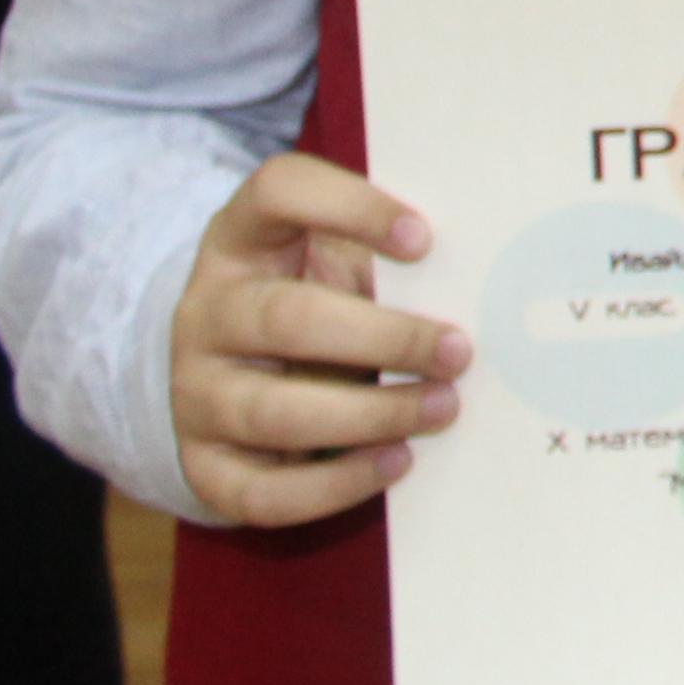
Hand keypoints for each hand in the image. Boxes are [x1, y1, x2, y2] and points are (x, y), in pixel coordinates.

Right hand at [169, 152, 469, 528]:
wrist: (230, 370)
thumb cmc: (312, 297)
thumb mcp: (337, 258)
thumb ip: (390, 258)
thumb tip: (487, 282)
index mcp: (242, 239)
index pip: (279, 192)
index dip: (350, 208)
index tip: (424, 239)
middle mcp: (207, 313)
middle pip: (288, 320)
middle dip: (386, 339)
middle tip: (459, 351)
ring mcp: (196, 392)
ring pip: (276, 412)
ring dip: (371, 416)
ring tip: (443, 408)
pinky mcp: (203, 464)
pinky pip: (261, 492)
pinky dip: (335, 486)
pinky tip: (396, 463)